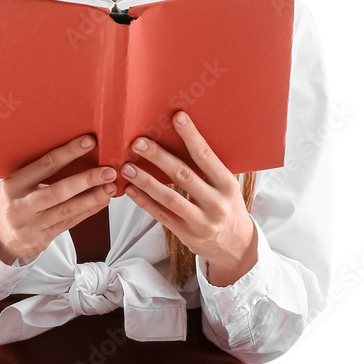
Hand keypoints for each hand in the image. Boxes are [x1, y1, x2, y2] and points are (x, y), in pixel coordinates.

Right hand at [0, 135, 115, 263]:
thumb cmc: (13, 200)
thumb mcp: (17, 183)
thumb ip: (39, 172)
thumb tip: (76, 151)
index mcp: (14, 184)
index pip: (44, 165)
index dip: (68, 153)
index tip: (89, 142)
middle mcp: (21, 205)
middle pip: (58, 191)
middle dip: (86, 180)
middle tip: (108, 171)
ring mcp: (32, 225)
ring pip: (67, 210)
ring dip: (92, 198)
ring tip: (110, 187)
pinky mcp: (42, 238)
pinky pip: (70, 223)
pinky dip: (89, 211)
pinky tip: (103, 201)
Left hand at [120, 112, 257, 284]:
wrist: (236, 246)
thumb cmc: (228, 206)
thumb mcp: (227, 186)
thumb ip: (209, 168)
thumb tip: (182, 137)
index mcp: (227, 185)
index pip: (207, 157)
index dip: (191, 136)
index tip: (177, 117)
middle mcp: (216, 203)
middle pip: (183, 175)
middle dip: (159, 157)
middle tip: (139, 142)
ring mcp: (200, 221)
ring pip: (169, 198)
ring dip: (145, 181)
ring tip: (127, 166)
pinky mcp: (186, 234)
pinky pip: (161, 215)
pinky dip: (144, 201)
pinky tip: (130, 189)